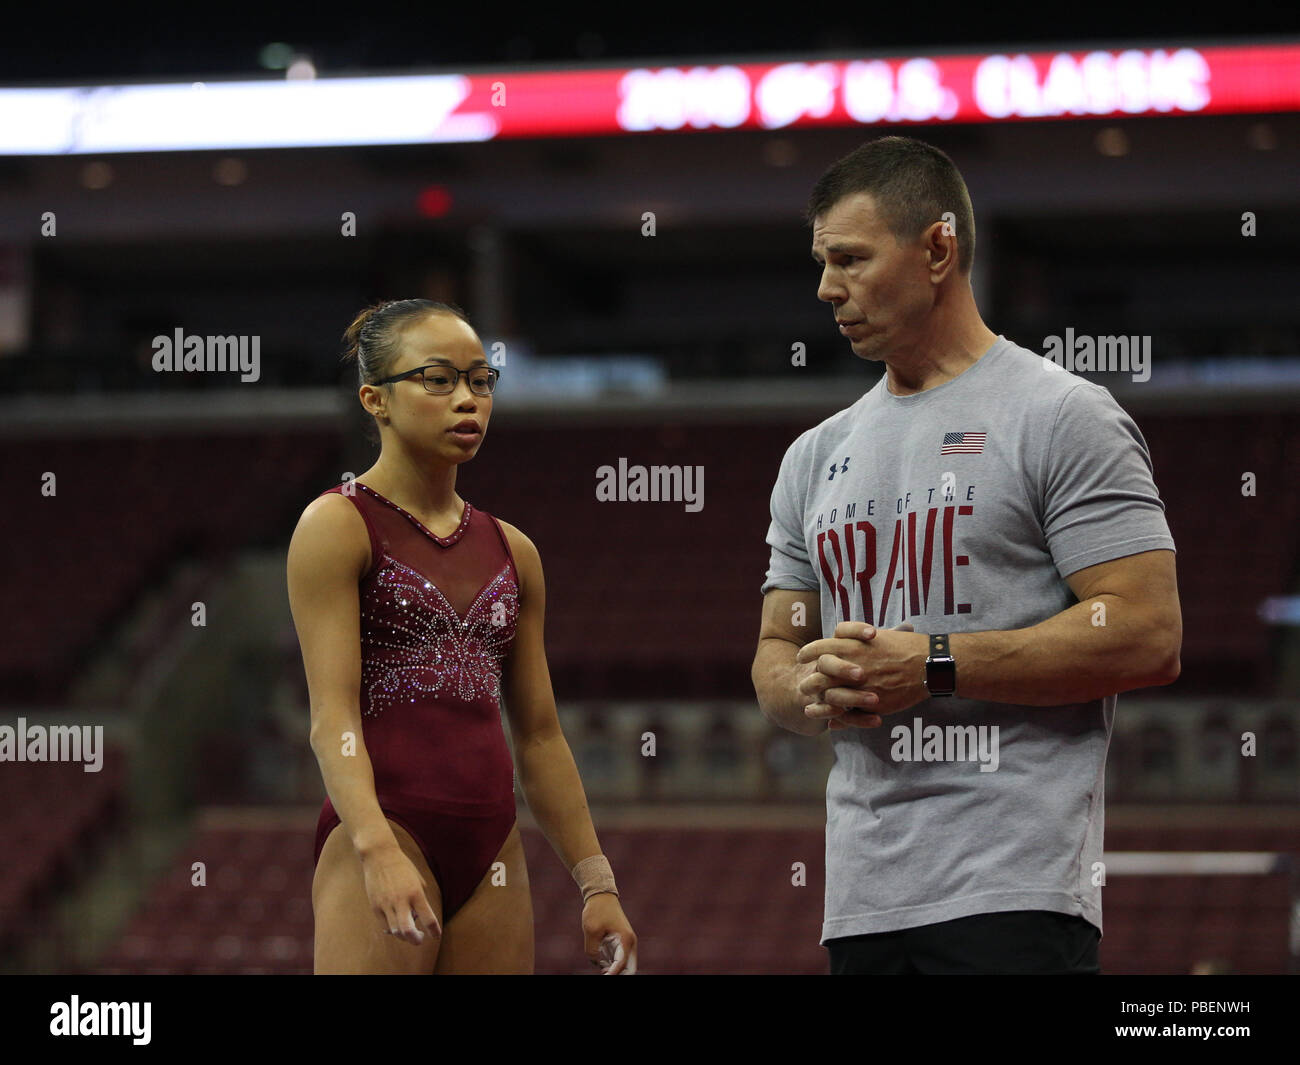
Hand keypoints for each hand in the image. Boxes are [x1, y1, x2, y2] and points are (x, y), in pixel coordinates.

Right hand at [360, 842, 441, 945]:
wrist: (379, 856)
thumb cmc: (402, 867)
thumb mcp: (418, 880)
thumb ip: (420, 899)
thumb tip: (417, 918)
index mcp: (416, 893)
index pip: (428, 918)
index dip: (434, 931)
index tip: (436, 935)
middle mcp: (401, 900)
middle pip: (408, 931)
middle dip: (415, 940)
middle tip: (420, 939)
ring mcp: (386, 905)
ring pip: (395, 932)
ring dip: (404, 936)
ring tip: (409, 931)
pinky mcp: (375, 907)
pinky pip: (385, 926)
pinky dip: (392, 930)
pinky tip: (396, 925)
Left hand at [582, 893, 636, 973]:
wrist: (601, 895)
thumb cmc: (597, 911)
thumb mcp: (591, 931)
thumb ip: (592, 950)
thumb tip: (596, 963)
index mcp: (626, 940)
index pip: (621, 964)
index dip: (613, 974)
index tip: (605, 976)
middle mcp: (629, 943)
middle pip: (629, 968)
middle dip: (618, 974)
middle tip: (605, 975)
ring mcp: (626, 943)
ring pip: (625, 965)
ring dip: (615, 970)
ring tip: (603, 971)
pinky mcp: (621, 942)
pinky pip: (619, 958)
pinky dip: (613, 965)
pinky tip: (602, 966)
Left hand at [796, 621, 927, 727]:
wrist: (929, 664)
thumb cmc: (904, 646)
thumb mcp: (874, 635)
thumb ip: (852, 639)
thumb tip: (835, 641)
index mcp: (852, 646)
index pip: (819, 649)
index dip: (807, 653)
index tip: (802, 657)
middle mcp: (853, 666)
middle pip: (820, 675)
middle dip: (809, 681)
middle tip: (804, 684)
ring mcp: (862, 686)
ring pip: (831, 697)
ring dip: (819, 703)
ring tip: (809, 707)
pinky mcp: (873, 704)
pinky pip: (850, 713)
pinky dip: (838, 718)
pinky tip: (832, 719)